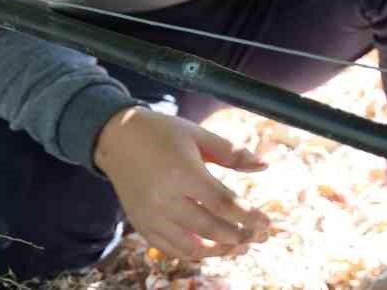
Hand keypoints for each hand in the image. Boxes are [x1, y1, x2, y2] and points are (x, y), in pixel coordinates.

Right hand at [93, 106, 273, 261]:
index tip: (268, 223)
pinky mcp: (141, 225)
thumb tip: (264, 166)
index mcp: (182, 173)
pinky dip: (193, 253)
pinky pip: (169, 249)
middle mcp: (164, 199)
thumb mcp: (199, 135)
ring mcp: (150, 216)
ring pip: (189, 246)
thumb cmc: (163, 133)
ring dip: (218, 251)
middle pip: (209, 228)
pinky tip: (212, 248)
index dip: (248, 216)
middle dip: (239, 236)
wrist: (118, 139)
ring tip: (241, 247)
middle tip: (261, 238)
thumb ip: (232, 153)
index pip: (222, 203)